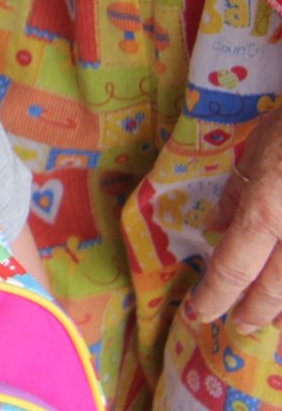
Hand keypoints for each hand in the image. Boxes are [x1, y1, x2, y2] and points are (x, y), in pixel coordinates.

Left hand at [189, 104, 281, 333]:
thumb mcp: (258, 149)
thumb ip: (236, 193)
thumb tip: (216, 227)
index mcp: (266, 213)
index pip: (233, 269)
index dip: (215, 296)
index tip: (199, 313)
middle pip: (276, 291)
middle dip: (256, 312)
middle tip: (240, 324)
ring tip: (275, 317)